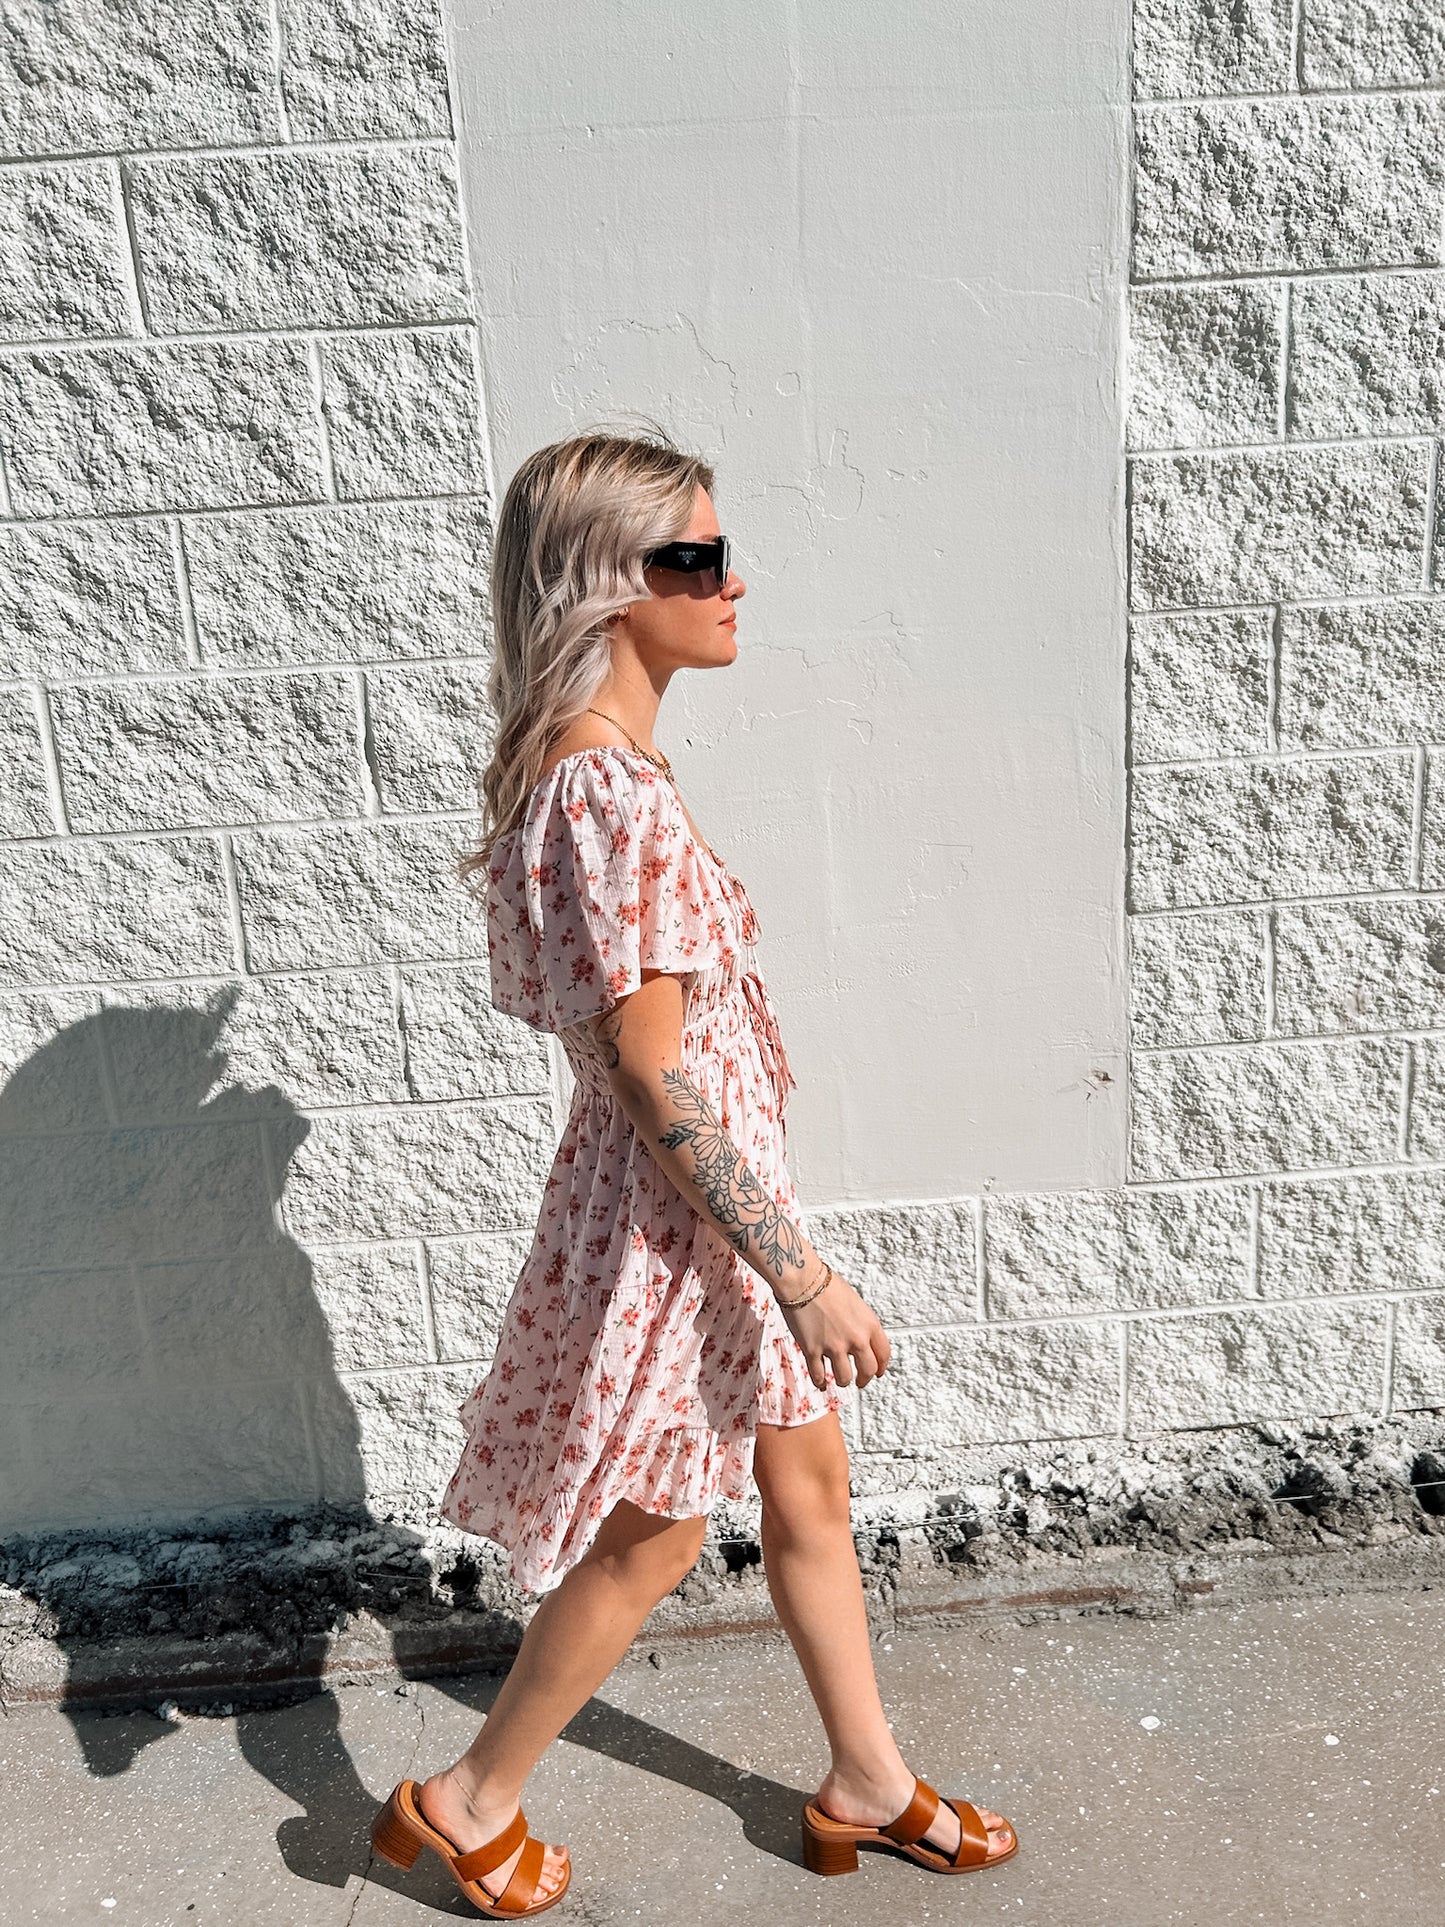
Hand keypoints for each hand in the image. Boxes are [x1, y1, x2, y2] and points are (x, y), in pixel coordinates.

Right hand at [777, 1269, 890, 1389]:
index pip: (883, 1354)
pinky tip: (820, 1382)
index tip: (877, 1372)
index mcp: (870, 1324)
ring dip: (842, 1381)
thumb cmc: (826, 1284)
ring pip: (844, 1378)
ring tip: (839, 1379)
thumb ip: (860, 1323)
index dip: (881, 1367)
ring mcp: (834, 1346)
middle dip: (865, 1380)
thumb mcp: (855, 1302)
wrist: (803, 1279)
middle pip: (868, 1370)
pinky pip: (819, 1375)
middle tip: (860, 1382)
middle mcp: (856, 1338)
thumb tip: (859, 1338)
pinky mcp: (813, 1350)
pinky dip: (820, 1382)